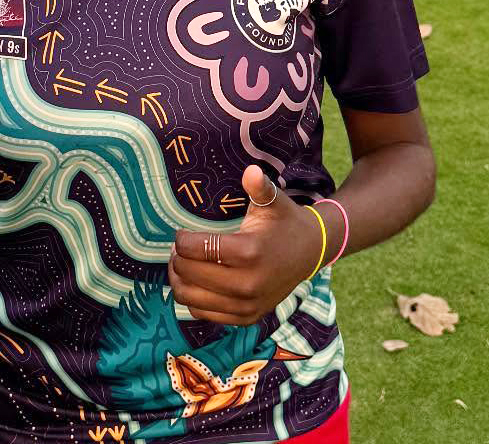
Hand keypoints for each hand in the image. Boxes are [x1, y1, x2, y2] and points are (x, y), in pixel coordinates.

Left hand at [169, 166, 327, 325]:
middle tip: (180, 248)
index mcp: (249, 252)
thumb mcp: (274, 201)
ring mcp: (246, 304)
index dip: (181, 240)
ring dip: (180, 280)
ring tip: (184, 264)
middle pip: (188, 273)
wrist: (310, 252)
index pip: (195, 249)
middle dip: (178, 258)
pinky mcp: (246, 317)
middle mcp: (247, 284)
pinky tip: (198, 283)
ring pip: (190, 298)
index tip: (182, 233)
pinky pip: (203, 314)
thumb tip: (251, 171)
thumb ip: (259, 187)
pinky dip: (193, 299)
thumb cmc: (285, 222)